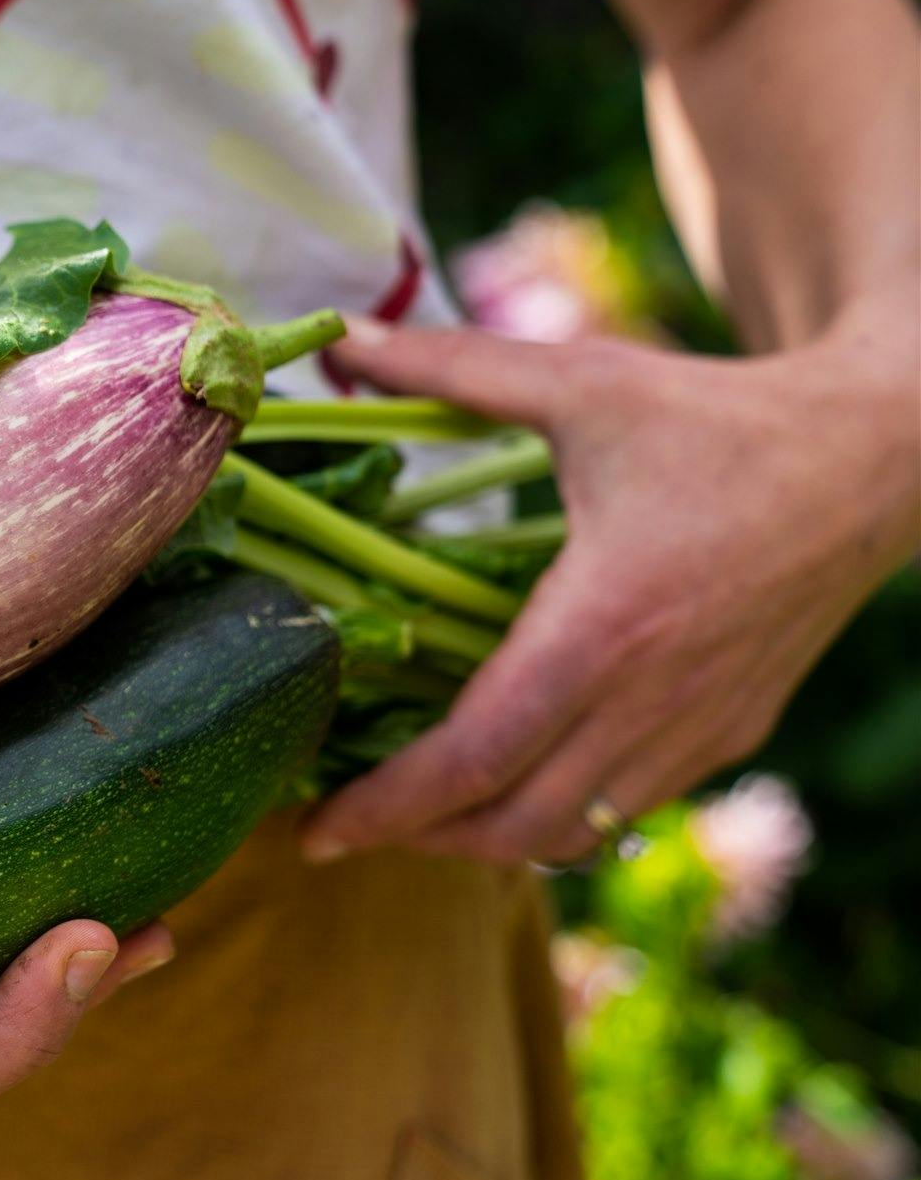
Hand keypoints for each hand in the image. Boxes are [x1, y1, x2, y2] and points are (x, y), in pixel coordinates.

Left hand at [303, 315, 920, 865]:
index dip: (388, 805)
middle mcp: (653, 699)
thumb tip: (345, 339)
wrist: (875, 457)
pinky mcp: (733, 733)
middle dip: (417, 839)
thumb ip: (454, 366)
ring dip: (482, 839)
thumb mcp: (584, 383)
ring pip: (573, 834)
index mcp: (605, 626)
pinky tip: (506, 784)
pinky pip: (626, 808)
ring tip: (408, 814)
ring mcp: (700, 728)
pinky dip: (554, 818)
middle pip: (515, 824)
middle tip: (339, 830)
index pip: (475, 756)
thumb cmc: (719, 417)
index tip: (315, 830)